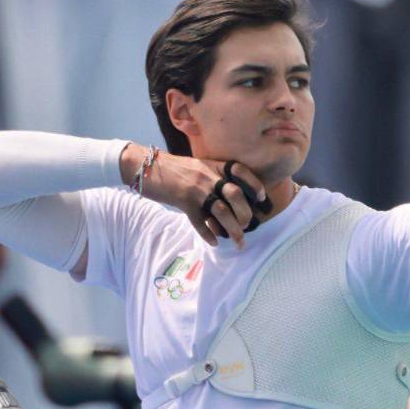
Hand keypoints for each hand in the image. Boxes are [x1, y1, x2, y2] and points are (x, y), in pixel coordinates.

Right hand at [120, 143, 265, 248]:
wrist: (147, 166)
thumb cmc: (175, 168)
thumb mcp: (199, 166)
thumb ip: (215, 176)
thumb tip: (233, 195)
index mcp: (214, 166)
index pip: (240, 171)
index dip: (254, 184)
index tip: (262, 197)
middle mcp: (208, 177)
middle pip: (235, 195)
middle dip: (245, 213)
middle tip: (247, 225)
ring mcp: (196, 190)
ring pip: (221, 211)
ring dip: (232, 230)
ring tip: (239, 242)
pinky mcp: (183, 202)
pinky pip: (199, 222)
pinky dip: (208, 234)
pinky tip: (214, 241)